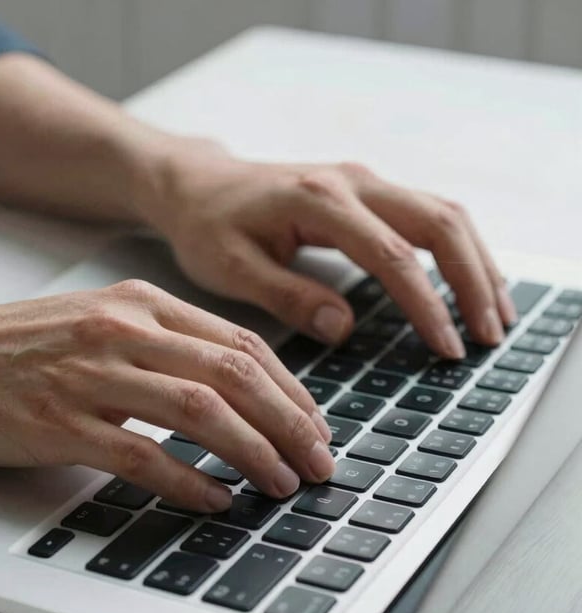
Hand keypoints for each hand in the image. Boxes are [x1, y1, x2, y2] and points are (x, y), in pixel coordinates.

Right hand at [0, 282, 333, 511]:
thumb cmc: (9, 348)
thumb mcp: (94, 324)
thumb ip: (158, 346)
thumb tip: (226, 391)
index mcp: (138, 303)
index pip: (240, 344)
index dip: (291, 390)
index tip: (315, 425)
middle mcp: (122, 329)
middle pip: (234, 374)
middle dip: (290, 423)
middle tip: (319, 462)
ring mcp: (90, 374)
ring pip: (201, 410)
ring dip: (254, 452)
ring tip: (283, 484)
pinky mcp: (58, 422)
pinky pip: (142, 454)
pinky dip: (189, 481)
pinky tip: (215, 501)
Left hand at [143, 149, 516, 357]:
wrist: (199, 188)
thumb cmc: (208, 228)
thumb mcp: (231, 269)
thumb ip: (287, 296)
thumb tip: (344, 327)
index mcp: (317, 200)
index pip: (391, 255)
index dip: (427, 304)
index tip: (448, 347)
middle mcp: (351, 182)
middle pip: (438, 222)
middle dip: (473, 281)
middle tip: (491, 335)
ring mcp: (363, 182)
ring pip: (443, 214)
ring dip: (476, 262)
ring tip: (496, 314)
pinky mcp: (366, 192)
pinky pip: (427, 215)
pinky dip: (457, 250)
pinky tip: (469, 281)